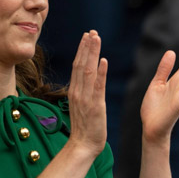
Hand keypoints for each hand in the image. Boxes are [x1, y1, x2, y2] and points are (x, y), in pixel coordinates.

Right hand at [66, 31, 108, 157]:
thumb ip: (83, 93)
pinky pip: (97, 87)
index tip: (86, 36)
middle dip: (86, 46)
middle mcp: (78, 92)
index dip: (82, 50)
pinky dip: (100, 73)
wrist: (82, 145)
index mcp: (75, 91)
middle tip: (91, 31)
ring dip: (92, 53)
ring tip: (96, 38)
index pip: (77, 66)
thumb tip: (86, 83)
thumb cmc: (84, 128)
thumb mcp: (82, 106)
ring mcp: (85, 98)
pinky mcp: (95, 106)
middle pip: (80, 64)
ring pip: (87, 71)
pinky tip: (104, 61)